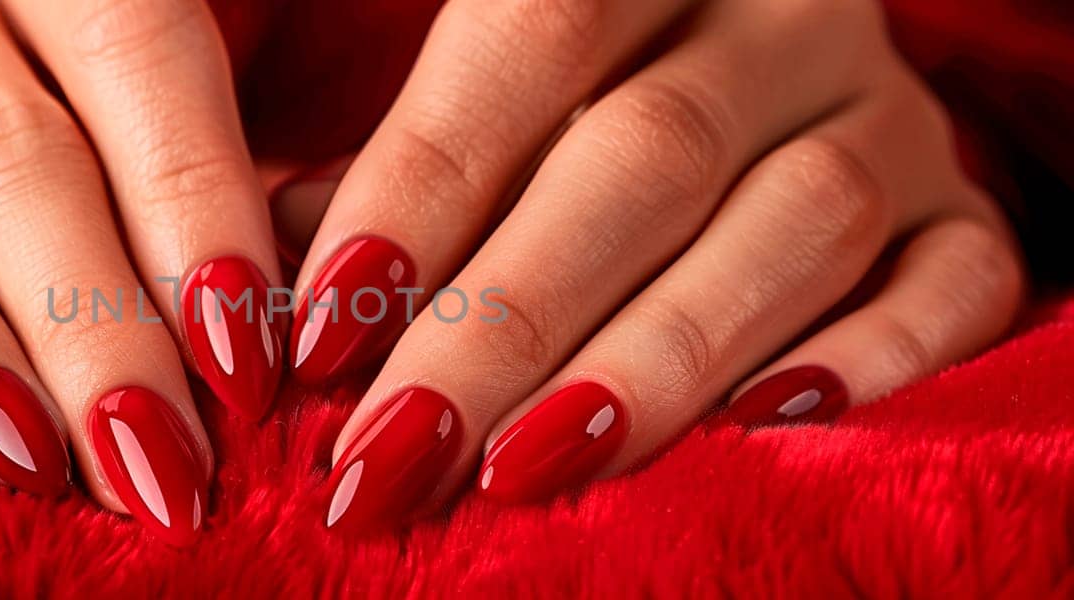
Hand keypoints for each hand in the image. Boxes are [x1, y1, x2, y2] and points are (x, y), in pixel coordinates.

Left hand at [284, 0, 1025, 530]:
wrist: (761, 67)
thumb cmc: (568, 102)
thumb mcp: (475, 100)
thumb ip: (387, 175)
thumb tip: (270, 299)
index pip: (527, 40)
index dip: (422, 187)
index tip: (319, 328)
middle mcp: (775, 14)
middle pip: (646, 154)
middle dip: (508, 316)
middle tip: (394, 448)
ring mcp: (880, 108)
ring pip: (794, 223)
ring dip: (657, 359)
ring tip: (533, 468)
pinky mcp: (962, 206)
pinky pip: (955, 284)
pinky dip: (868, 365)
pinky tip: (762, 433)